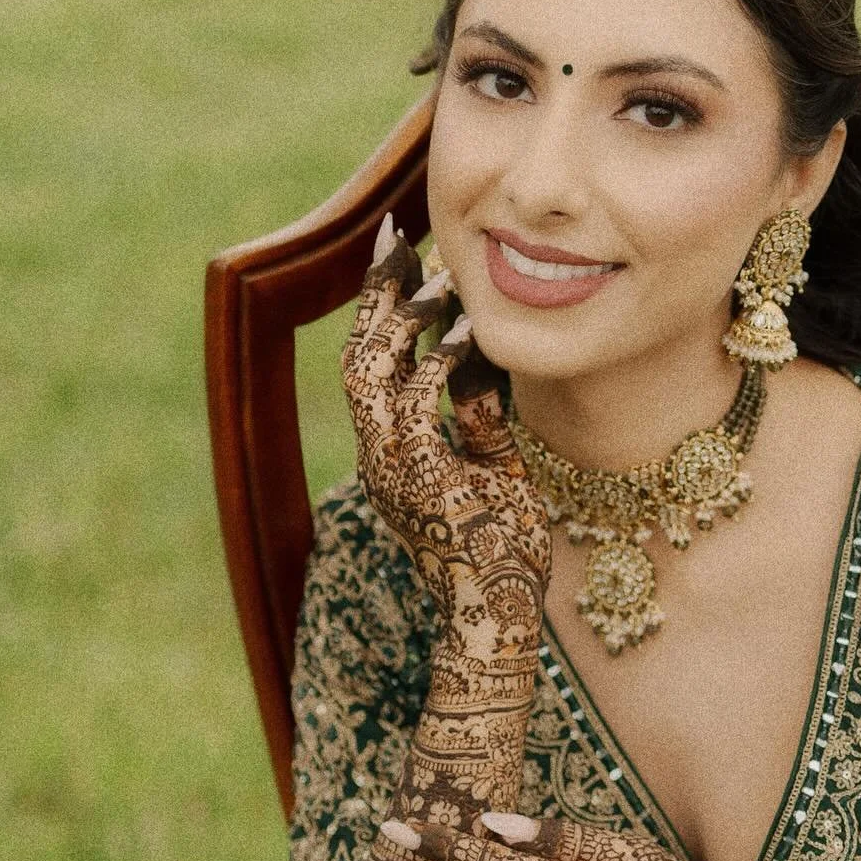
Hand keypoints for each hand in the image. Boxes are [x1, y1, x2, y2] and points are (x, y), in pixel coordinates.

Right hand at [341, 215, 550, 651]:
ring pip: (371, 375)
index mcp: (392, 457)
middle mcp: (380, 460)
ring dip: (402, 321)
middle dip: (377, 296)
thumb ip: (481, 419)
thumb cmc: (503, 556)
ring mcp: (393, 472)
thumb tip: (481, 363)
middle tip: (400, 239)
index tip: (402, 258)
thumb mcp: (495, 472)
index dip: (380, 311)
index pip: (372, 368)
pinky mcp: (420, 483)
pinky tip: (465, 334)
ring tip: (434, 278)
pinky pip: (416, 405)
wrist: (498, 622)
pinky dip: (436, 363)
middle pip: (357, 358)